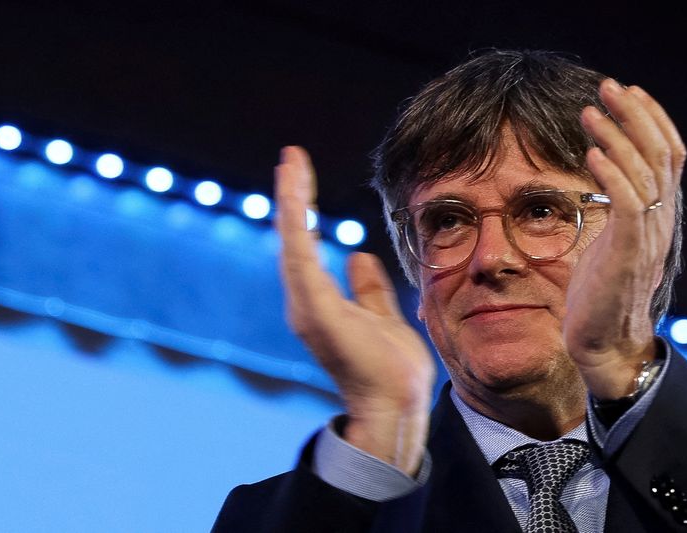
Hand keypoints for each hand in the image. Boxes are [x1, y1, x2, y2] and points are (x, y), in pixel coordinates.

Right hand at [275, 146, 434, 473]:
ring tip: (291, 163)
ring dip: (291, 200)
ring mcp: (307, 306)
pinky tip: (294, 190)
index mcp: (321, 303)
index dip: (303, 212)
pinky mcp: (314, 309)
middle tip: (291, 158)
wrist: (395, 405)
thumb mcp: (383, 316)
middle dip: (292, 198)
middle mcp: (307, 302)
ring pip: (292, 242)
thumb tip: (358, 256)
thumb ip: (368, 289)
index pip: (307, 248)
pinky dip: (295, 221)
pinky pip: (300, 256)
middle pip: (293, 240)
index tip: (302, 177)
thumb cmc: (390, 369)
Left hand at [564, 79, 685, 398]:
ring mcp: (647, 236)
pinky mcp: (628, 252)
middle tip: (608, 87)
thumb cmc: (600, 292)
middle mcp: (660, 219)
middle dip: (634, 115)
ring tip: (591, 112)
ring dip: (616, 137)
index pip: (667, 155)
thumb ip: (616, 210)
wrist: (602, 341)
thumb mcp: (610, 240)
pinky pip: (628, 203)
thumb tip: (601, 180)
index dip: (650, 120)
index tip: (626, 93)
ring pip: (644, 172)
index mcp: (657, 214)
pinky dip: (611, 174)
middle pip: (660, 153)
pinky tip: (590, 154)